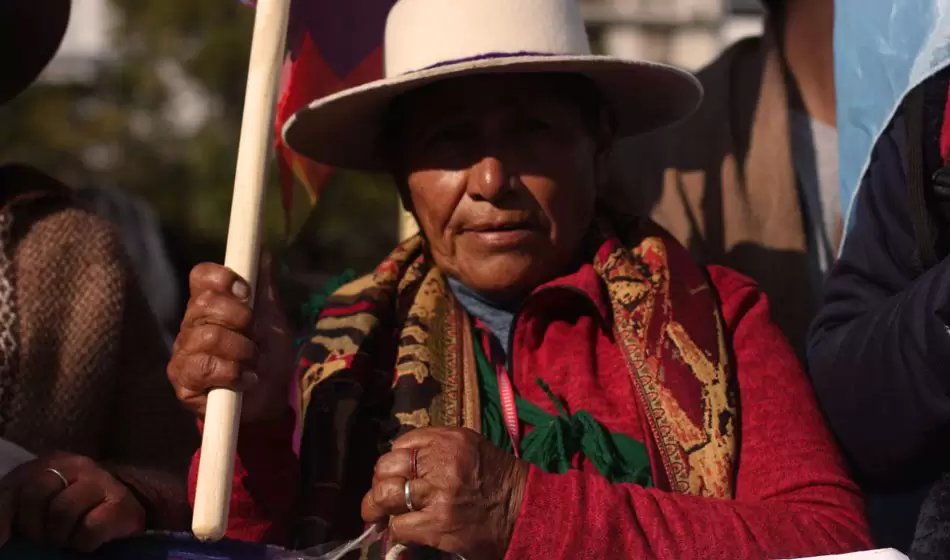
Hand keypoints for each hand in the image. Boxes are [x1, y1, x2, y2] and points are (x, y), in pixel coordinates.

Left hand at [0, 453, 144, 551]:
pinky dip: (81, 541)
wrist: (124, 505)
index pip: (14, 485)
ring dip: (58, 534)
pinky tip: (83, 540)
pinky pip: (89, 527)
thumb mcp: (41, 499)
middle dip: (33, 524)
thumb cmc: (75, 505)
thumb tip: (0, 534)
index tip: (1, 539)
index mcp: (49, 462)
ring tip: (64, 539)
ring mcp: (100, 481)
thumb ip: (16, 503)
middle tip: (42, 537)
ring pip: (62, 510)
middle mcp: (76, 465)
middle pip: (36, 492)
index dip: (2, 513)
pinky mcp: (120, 503)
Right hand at [167, 252, 293, 422]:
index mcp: (210, 305)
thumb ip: (265, 287)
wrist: (270, 402)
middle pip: (204, 304)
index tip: (245, 292)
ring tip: (253, 363)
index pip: (201, 276)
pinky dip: (233, 373)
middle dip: (240, 319)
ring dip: (242, 351)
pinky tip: (245, 380)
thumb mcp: (273, 320)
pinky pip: (205, 368)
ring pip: (207, 337)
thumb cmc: (268, 358)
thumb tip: (262, 249)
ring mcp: (184, 353)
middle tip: (255, 336)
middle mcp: (192, 325)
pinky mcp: (183, 382)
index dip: (221, 278)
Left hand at [362, 428, 528, 559]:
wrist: (527, 511)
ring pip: (386, 495)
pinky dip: (395, 531)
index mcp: (450, 440)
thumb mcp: (471, 450)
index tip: (392, 476)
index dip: (392, 463)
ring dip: (377, 509)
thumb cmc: (499, 482)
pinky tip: (403, 533)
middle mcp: (442, 461)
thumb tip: (401, 466)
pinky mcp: (438, 523)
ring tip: (379, 517)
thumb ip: (438, 451)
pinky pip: (399, 525)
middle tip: (379, 500)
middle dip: (378, 485)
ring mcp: (439, 493)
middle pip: (387, 467)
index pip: (402, 444)